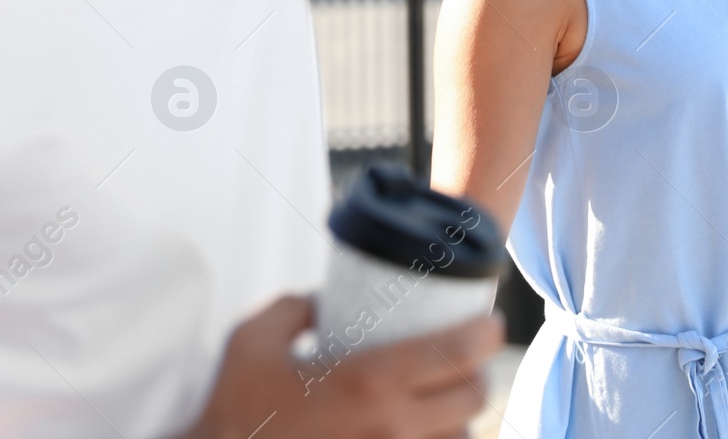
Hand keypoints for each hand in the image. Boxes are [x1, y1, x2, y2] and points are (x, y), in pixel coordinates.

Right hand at [185, 294, 504, 438]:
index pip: (456, 352)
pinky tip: (427, 433)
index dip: (486, 333)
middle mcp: (393, 428)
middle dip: (479, 374)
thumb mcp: (253, 341)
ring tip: (446, 401)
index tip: (490, 322)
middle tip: (469, 359)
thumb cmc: (236, 412)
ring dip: (461, 419)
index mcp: (369, 382)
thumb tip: (325, 301)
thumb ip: (294, 308)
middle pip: (473, 399)